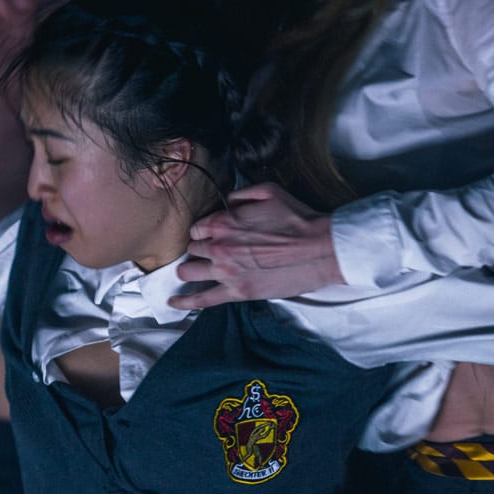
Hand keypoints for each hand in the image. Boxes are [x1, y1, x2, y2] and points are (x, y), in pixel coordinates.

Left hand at [172, 183, 343, 308]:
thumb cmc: (298, 219)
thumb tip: (229, 199)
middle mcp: (219, 247)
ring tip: (191, 272)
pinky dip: (184, 301)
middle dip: (198, 249)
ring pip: (189, 271)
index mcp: (223, 222)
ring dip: (189, 270)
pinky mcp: (238, 292)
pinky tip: (173, 302)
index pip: (196, 228)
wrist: (320, 249)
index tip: (210, 234)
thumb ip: (242, 193)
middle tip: (209, 251)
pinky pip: (202, 299)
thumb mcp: (269, 191)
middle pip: (192, 249)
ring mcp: (226, 272)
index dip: (203, 231)